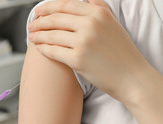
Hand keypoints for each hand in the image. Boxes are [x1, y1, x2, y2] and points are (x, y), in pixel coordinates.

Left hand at [28, 0, 150, 102]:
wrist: (131, 77)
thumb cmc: (122, 52)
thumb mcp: (114, 23)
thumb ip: (99, 7)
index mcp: (98, 13)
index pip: (65, 4)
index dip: (48, 7)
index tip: (39, 11)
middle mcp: (90, 24)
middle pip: (56, 19)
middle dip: (39, 22)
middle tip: (31, 25)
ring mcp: (83, 42)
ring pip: (52, 35)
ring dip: (38, 36)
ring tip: (32, 37)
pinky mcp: (78, 60)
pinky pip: (54, 51)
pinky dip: (44, 49)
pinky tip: (39, 48)